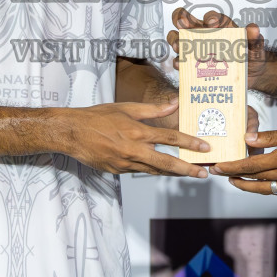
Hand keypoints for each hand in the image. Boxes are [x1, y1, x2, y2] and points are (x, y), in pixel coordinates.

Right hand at [55, 101, 210, 177]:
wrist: (71, 133)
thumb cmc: (97, 117)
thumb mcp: (125, 108)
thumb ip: (152, 109)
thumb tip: (174, 103)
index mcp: (137, 131)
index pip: (170, 137)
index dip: (189, 142)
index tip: (204, 147)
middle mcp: (133, 149)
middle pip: (166, 162)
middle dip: (187, 169)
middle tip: (203, 173)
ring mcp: (125, 163)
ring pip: (154, 170)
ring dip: (172, 172)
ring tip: (188, 173)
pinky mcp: (117, 171)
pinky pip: (139, 171)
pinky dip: (151, 169)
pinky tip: (161, 169)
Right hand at [168, 7, 276, 95]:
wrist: (249, 78)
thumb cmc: (251, 58)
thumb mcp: (255, 49)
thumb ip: (254, 39)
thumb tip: (253, 28)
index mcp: (220, 27)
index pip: (212, 17)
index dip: (210, 17)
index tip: (212, 24)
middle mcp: (204, 34)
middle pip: (186, 20)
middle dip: (181, 18)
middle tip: (183, 24)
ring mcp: (195, 49)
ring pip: (177, 37)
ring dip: (175, 39)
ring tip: (179, 46)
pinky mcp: (192, 65)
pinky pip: (180, 61)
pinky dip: (178, 62)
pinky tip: (181, 65)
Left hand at [211, 117, 276, 195]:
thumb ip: (270, 137)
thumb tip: (248, 140)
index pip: (251, 167)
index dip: (231, 168)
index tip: (217, 167)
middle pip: (256, 181)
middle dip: (236, 178)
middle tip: (220, 174)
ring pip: (267, 190)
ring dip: (250, 186)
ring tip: (237, 181)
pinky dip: (268, 189)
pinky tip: (262, 184)